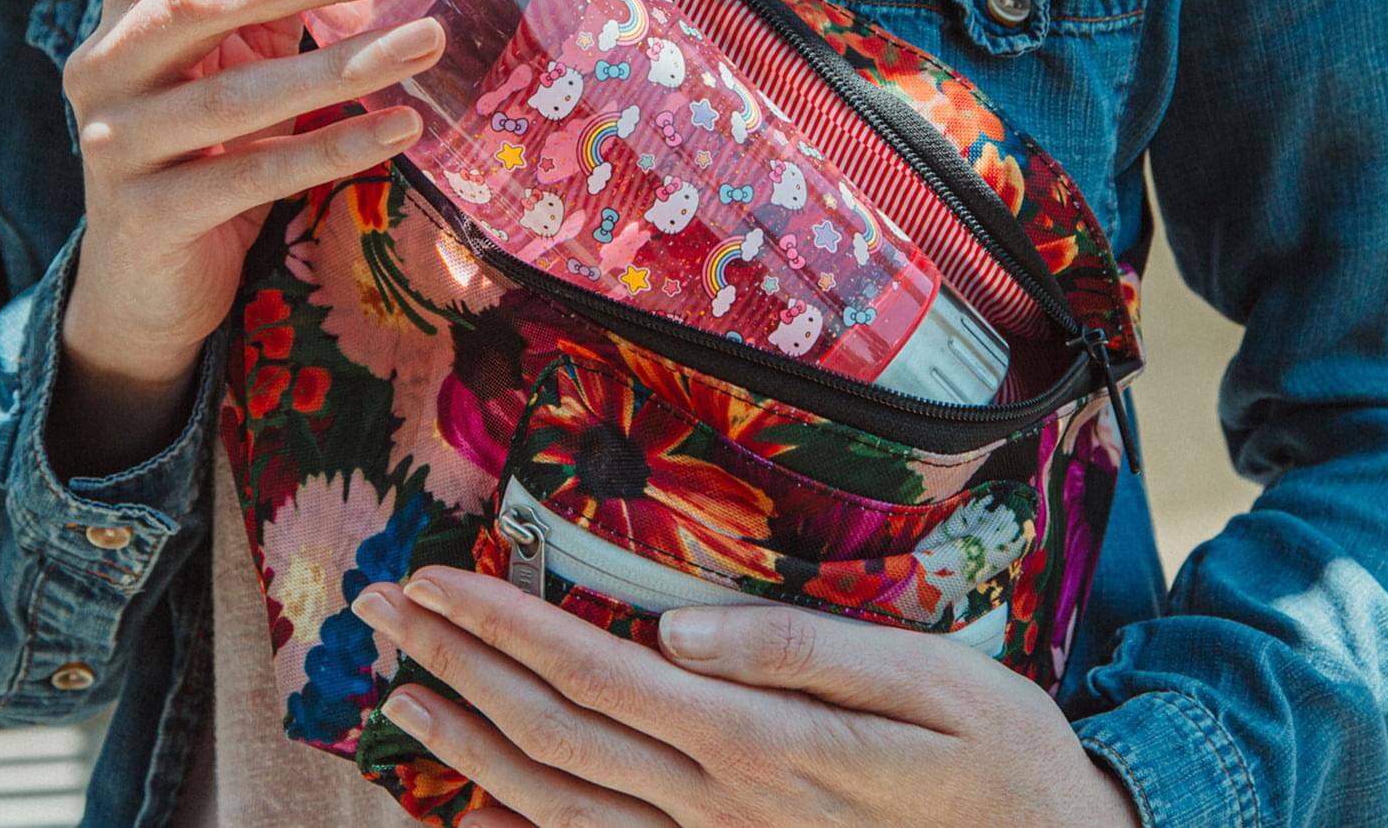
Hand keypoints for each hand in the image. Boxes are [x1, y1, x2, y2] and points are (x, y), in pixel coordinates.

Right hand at [49, 0, 444, 474]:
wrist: (141, 283)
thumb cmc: (203, 149)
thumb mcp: (231, 60)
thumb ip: (279, 2)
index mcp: (128, 3)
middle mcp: (107, 62)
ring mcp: (118, 141)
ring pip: (234, 93)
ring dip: (344, 62)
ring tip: (429, 39)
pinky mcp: (148, 216)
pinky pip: (251, 176)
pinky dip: (332, 148)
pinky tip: (400, 127)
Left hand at [351, 569, 1139, 827]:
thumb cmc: (1005, 764)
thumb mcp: (938, 687)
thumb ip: (805, 655)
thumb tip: (678, 626)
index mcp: (760, 746)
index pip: (599, 675)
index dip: (505, 628)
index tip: (435, 583)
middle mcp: (718, 810)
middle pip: (558, 734)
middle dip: (461, 670)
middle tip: (382, 616)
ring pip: (559, 806)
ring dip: (470, 746)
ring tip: (402, 699)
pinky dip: (527, 825)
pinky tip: (482, 802)